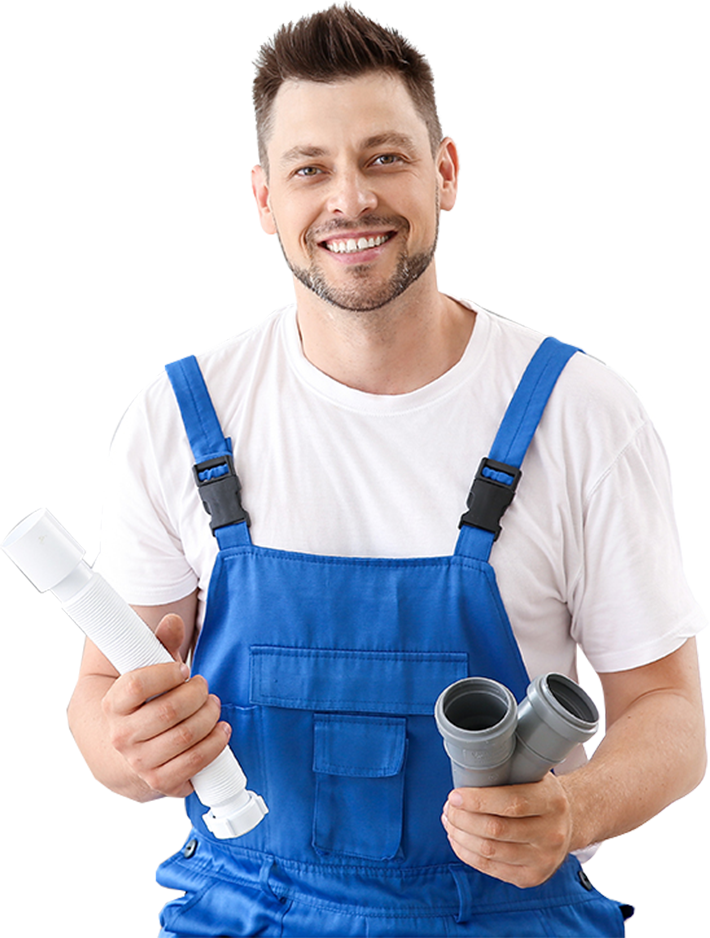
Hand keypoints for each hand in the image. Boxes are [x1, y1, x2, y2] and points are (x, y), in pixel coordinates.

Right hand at [101, 613, 231, 799]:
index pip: (137, 685)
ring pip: (186, 736)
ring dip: (209, 716)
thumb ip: (160, 643)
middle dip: (198, 694)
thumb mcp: (147, 671)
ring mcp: (139, 762)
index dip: (166, 673)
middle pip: (169, 711)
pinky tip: (220, 730)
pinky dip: (215, 744)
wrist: (126, 750)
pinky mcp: (159, 782)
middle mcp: (121, 736)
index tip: (183, 670)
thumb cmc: (144, 703)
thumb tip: (173, 621)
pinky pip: (194, 763)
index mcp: (112, 705)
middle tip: (205, 688)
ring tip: (213, 706)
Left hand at [441, 773, 572, 887]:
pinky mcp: (531, 877)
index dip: (478, 800)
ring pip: (490, 851)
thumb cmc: (540, 795)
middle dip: (463, 818)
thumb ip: (507, 773)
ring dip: (461, 836)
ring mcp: (543, 859)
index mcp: (551, 801)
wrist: (569, 823)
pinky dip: (467, 853)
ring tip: (450, 822)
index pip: (511, 803)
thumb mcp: (534, 775)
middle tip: (450, 808)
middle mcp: (551, 833)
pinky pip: (490, 868)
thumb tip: (465, 771)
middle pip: (496, 829)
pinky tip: (458, 839)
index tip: (456, 795)